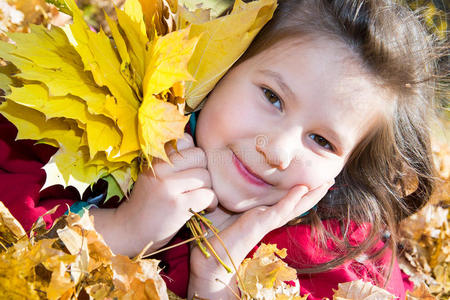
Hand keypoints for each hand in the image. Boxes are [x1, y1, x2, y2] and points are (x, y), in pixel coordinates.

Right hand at [91, 133, 217, 255]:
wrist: (130, 230)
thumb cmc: (148, 201)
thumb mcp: (153, 173)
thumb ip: (172, 159)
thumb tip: (199, 147)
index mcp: (154, 157)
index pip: (186, 140)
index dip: (193, 154)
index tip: (189, 169)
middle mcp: (160, 168)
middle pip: (200, 156)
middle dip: (204, 171)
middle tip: (198, 185)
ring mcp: (168, 186)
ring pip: (206, 176)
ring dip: (208, 188)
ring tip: (200, 198)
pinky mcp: (178, 205)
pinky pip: (208, 194)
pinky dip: (211, 202)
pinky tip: (204, 208)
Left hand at [188, 180, 333, 298]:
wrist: (208, 260)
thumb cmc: (211, 234)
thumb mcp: (221, 207)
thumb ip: (227, 195)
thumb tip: (221, 179)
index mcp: (258, 214)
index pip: (282, 201)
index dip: (296, 191)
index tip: (308, 179)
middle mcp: (265, 217)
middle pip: (294, 203)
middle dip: (312, 192)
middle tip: (328, 180)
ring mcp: (265, 221)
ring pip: (293, 206)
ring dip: (311, 195)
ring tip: (326, 183)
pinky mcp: (260, 224)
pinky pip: (280, 211)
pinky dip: (291, 200)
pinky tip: (303, 189)